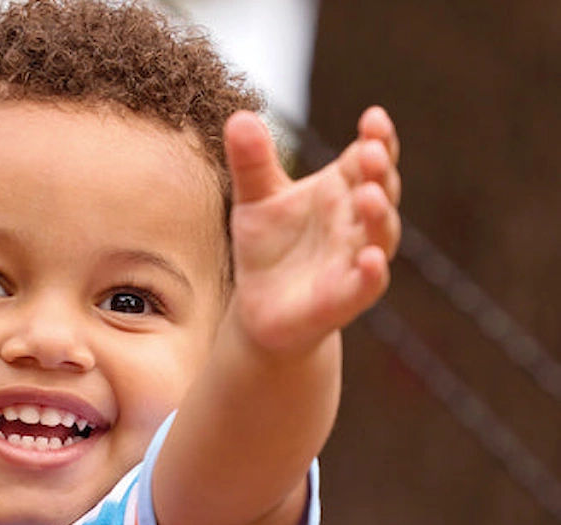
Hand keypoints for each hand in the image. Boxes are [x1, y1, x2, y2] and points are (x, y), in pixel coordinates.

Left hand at [226, 105, 401, 355]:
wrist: (259, 311)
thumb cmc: (266, 249)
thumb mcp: (254, 201)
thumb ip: (251, 162)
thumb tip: (238, 117)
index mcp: (341, 189)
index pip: (368, 156)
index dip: (377, 138)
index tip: (373, 118)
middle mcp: (356, 221)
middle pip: (381, 189)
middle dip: (380, 171)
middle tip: (371, 150)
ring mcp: (355, 260)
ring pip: (381, 235)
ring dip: (380, 216)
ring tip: (369, 196)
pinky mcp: (346, 298)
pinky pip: (368, 284)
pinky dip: (372, 273)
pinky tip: (370, 260)